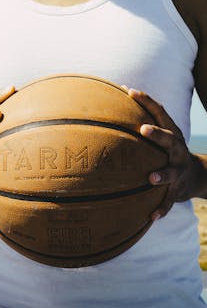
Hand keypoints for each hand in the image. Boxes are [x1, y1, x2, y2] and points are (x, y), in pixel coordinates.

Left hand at [122, 86, 199, 220]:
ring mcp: (178, 169)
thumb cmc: (169, 152)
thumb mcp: (162, 138)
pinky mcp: (178, 188)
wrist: (196, 175)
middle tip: (143, 129)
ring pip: (172, 171)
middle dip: (157, 134)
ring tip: (151, 178)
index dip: (145, 100)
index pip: (159, 112)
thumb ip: (143, 126)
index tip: (128, 90)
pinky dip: (162, 208)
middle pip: (169, 139)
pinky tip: (151, 216)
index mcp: (171, 134)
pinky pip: (169, 200)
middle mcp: (176, 149)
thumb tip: (111, 111)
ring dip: (162, 174)